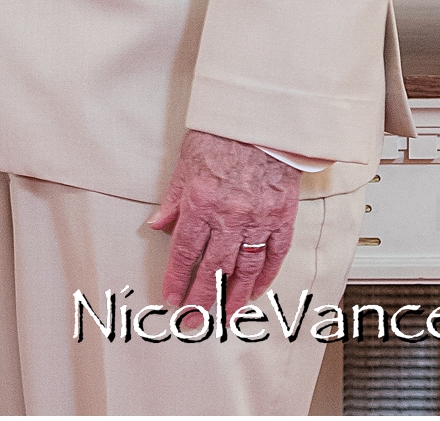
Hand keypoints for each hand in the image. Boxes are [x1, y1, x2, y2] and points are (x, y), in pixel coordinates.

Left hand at [148, 129, 300, 311]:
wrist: (261, 118)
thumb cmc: (222, 133)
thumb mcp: (186, 163)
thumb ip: (173, 199)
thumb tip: (156, 225)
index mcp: (201, 202)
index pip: (185, 252)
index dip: (177, 278)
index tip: (172, 298)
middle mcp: (230, 216)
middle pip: (213, 269)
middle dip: (201, 299)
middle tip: (194, 320)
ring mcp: (259, 219)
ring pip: (245, 269)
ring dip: (233, 297)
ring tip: (225, 316)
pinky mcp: (282, 217)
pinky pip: (273, 255)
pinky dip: (264, 277)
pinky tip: (254, 291)